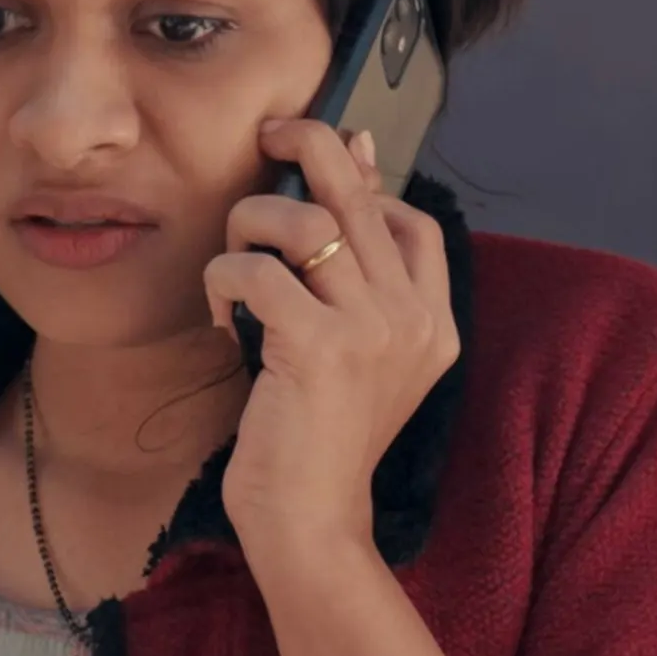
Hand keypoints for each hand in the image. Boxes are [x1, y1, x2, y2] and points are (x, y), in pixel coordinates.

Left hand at [203, 120, 459, 562]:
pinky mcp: (320, 346)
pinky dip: (222, 281)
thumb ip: (361, 275)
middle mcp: (415, 319)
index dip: (365, 178)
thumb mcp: (355, 355)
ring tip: (233, 268)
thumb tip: (358, 159)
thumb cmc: (319, 439)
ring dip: (248, 228)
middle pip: (361, 196)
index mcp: (434, 324)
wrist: (311, 522)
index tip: (325, 167)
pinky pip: (255, 270)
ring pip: (302, 222)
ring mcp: (374, 330)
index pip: (413, 220)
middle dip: (309, 145)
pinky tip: (221, 319)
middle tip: (269, 132)